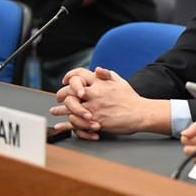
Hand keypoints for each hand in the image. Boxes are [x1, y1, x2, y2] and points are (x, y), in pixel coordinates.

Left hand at [50, 67, 166, 139]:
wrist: (141, 113)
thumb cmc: (131, 98)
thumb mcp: (120, 82)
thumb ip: (107, 75)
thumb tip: (97, 69)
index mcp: (100, 82)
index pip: (79, 75)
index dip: (70, 76)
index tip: (65, 80)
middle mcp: (95, 93)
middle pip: (70, 92)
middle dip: (61, 95)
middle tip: (58, 98)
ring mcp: (94, 108)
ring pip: (70, 108)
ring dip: (60, 110)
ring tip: (55, 111)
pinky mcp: (95, 121)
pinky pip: (76, 123)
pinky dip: (66, 125)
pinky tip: (61, 126)